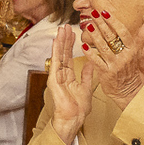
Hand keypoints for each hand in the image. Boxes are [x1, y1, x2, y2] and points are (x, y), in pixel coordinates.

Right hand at [48, 25, 94, 144]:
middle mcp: (61, 74)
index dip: (71, 44)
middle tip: (66, 25)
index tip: (73, 33)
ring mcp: (56, 76)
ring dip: (59, 41)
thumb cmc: (78, 108)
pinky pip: (55, 62)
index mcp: (68, 76)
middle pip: (63, 53)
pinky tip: (56, 41)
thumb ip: (86, 75)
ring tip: (61, 29)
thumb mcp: (86, 87)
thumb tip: (90, 63)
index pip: (69, 56)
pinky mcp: (54, 79)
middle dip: (65, 39)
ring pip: (58, 55)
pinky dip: (55, 51)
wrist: (73, 118)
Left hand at [80, 12, 143, 110]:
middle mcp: (125, 57)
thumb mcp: (138, 52)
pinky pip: (97, 61)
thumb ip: (141, 36)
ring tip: (88, 25)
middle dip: (101, 24)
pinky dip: (90, 53)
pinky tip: (83, 45)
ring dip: (95, 35)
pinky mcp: (106, 73)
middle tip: (93, 13)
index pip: (123, 32)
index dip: (114, 22)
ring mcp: (115, 65)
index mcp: (132, 50)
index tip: (105, 12)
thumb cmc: (131, 69)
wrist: (128, 90)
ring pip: (103, 47)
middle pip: (112, 37)